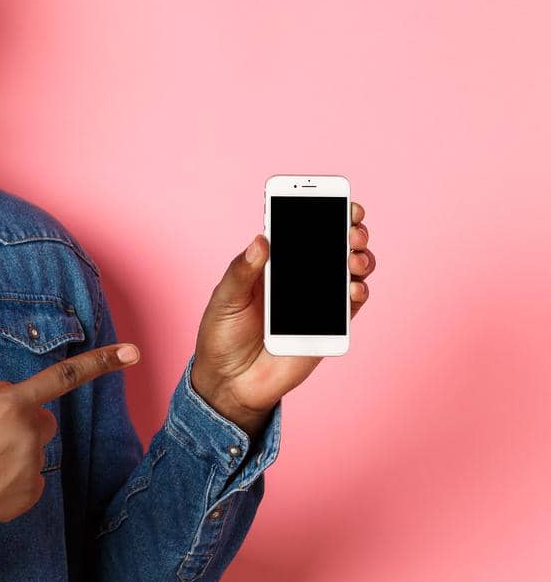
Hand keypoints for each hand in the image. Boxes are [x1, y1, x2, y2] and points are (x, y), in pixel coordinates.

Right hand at [0, 343, 141, 533]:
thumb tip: (15, 400)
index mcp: (11, 403)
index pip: (63, 377)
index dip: (100, 363)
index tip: (132, 353)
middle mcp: (28, 434)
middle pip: (44, 422)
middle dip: (23, 424)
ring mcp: (30, 468)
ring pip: (35, 452)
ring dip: (15, 452)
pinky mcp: (27, 497)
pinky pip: (30, 480)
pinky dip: (12, 479)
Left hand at [191, 201, 377, 438]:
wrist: (230, 382)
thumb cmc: (221, 335)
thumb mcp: (225, 300)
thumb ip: (243, 271)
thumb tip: (262, 239)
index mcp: (272, 263)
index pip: (301, 230)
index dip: (323, 212)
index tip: (340, 200)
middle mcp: (298, 277)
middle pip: (334, 246)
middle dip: (351, 232)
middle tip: (352, 230)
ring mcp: (315, 301)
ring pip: (349, 272)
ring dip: (360, 259)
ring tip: (354, 259)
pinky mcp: (326, 327)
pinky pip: (349, 306)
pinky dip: (357, 293)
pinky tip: (353, 288)